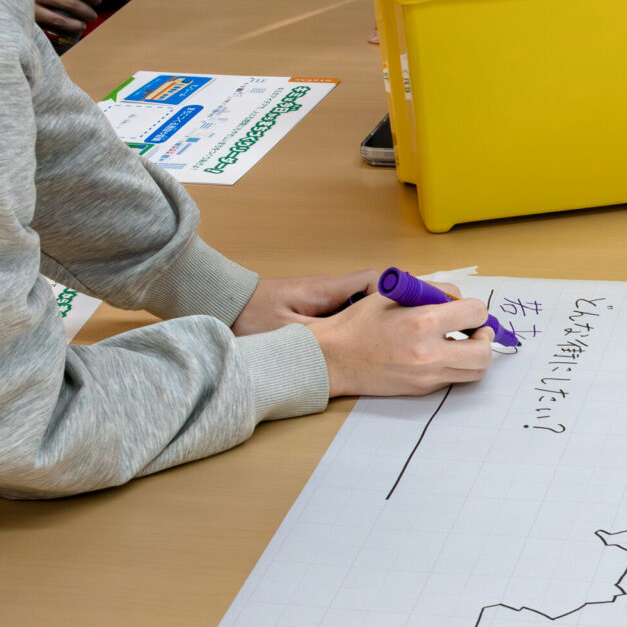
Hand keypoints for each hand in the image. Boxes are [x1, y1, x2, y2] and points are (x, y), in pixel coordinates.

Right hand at [35, 0, 102, 32]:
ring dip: (76, 25)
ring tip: (82, 25)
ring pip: (61, 20)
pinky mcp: (28, 19)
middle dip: (87, 12)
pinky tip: (68, 31)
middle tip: (92, 15)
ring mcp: (31, 6)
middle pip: (72, 4)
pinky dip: (62, 32)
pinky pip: (49, 29)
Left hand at [235, 270, 382, 333]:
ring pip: (359, 302)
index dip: (392, 295)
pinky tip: (350, 345)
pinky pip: (344, 309)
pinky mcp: (316, 303)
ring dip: (367, 320)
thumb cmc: (250, 315)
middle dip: (385, 312)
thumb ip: (321, 335)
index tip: (401, 316)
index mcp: (326, 289)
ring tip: (374, 345)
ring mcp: (323, 294)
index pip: (373, 281)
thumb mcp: (289, 332)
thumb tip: (353, 345)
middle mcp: (329, 287)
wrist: (225, 304)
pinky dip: (352, 324)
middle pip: (372, 292)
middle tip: (394, 337)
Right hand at [309, 286, 500, 396]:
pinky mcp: (422, 389)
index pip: (476, 314)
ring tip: (461, 342)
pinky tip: (440, 353)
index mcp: (422, 322)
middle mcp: (429, 353)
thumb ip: (433, 291)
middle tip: (475, 330)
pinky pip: (453, 378)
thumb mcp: (395, 294)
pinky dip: (455, 365)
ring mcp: (426, 376)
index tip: (467, 309)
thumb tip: (459, 299)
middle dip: (485, 337)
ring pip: (475, 371)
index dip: (476, 309)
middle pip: (484, 352)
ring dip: (475, 354)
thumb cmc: (359, 323)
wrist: (333, 358)